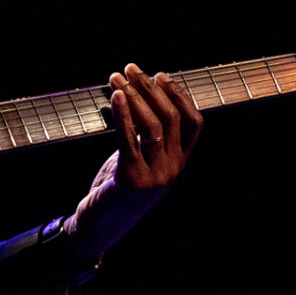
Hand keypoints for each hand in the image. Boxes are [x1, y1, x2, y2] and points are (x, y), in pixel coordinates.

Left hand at [64, 63, 202, 260]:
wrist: (100, 226)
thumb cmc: (117, 186)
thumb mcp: (140, 158)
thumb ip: (146, 134)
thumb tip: (140, 94)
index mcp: (179, 161)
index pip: (194, 122)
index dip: (179, 95)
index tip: (160, 75)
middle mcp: (173, 168)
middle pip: (171, 118)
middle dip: (151, 88)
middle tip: (131, 68)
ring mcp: (155, 176)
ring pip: (152, 126)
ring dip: (134, 96)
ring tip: (117, 77)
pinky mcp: (132, 180)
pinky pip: (129, 140)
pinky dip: (123, 114)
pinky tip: (116, 96)